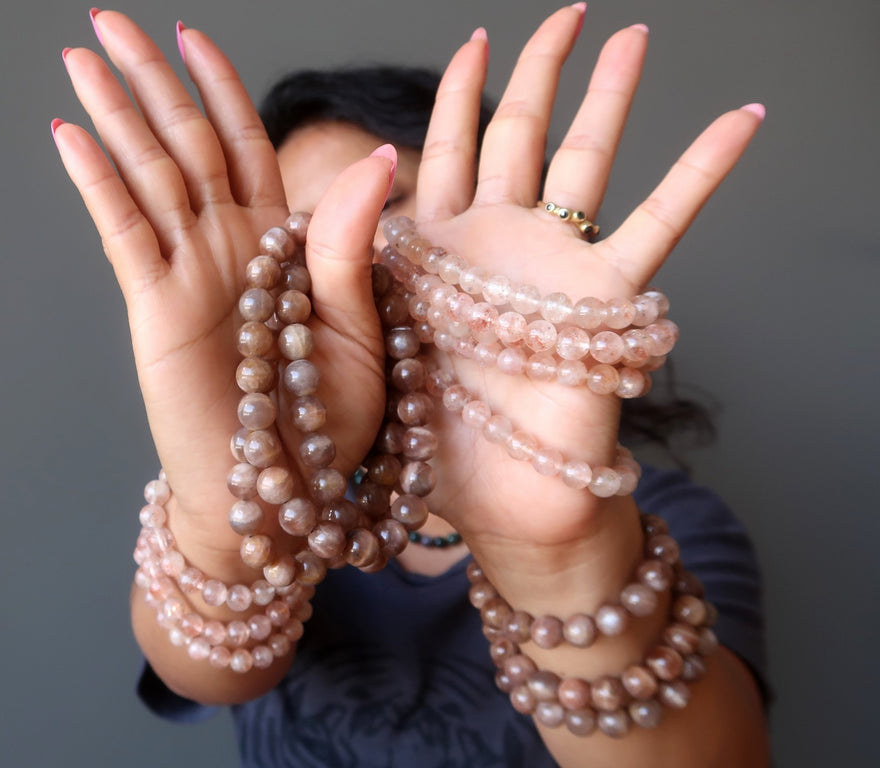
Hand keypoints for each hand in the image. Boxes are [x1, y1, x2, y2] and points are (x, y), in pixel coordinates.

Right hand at [53, 11, 393, 560]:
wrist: (289, 494)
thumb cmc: (332, 422)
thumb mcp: (361, 329)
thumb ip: (350, 246)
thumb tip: (378, 160)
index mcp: (280, 245)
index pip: (245, 147)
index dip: (220, 91)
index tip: (194, 37)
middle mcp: (228, 248)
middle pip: (185, 144)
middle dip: (150, 81)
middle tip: (110, 19)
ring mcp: (188, 274)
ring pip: (147, 175)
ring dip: (115, 115)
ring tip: (81, 57)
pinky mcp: (157, 308)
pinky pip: (125, 232)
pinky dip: (99, 183)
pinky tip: (72, 134)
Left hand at [408, 7, 762, 589]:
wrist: (493, 501)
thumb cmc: (426, 436)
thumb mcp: (364, 329)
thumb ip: (350, 250)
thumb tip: (360, 165)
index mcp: (438, 251)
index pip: (449, 150)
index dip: (463, 94)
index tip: (478, 40)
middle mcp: (500, 247)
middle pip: (522, 136)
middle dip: (542, 73)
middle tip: (571, 14)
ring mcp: (553, 267)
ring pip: (586, 161)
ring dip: (610, 98)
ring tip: (633, 38)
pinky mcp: (601, 299)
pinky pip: (660, 222)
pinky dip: (700, 171)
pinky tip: (739, 119)